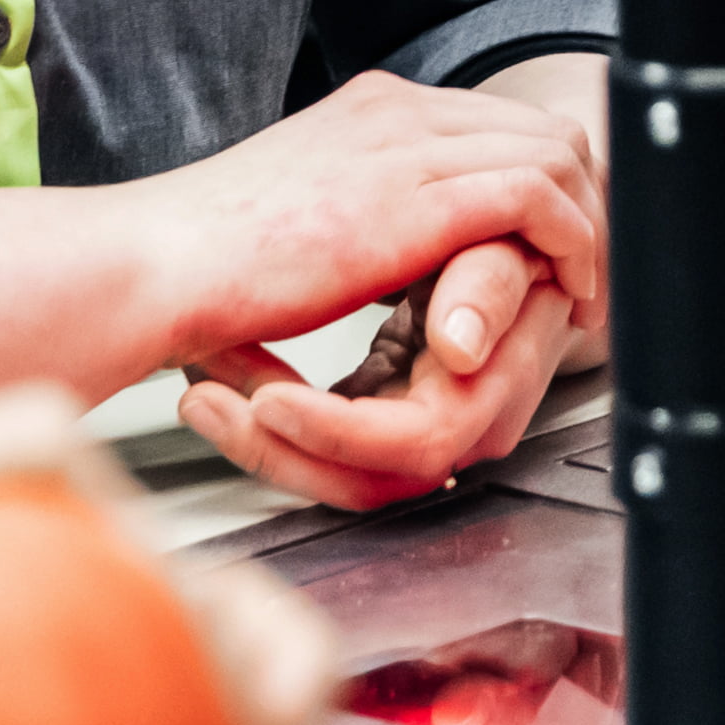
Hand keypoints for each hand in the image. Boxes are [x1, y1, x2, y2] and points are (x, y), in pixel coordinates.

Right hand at [118, 68, 607, 375]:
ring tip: (587, 291)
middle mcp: (393, 110)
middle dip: (584, 200)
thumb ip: (356, 216)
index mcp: (367, 110)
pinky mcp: (414, 198)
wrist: (158, 264)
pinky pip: (537, 194)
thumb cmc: (204, 264)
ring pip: (554, 152)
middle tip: (589, 274)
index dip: (545, 183)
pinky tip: (567, 288)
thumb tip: (384, 255)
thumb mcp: (300, 216)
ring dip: (589, 225)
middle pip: (541, 126)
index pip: (495, 120)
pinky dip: (571, 241)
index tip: (555, 248)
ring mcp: (404, 144)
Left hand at [180, 264, 582, 509]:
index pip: (414, 442)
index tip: (267, 400)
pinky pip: (324, 446)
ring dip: (258, 439)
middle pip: (365, 478)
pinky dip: (268, 418)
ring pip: (337, 473)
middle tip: (205, 400)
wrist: (524, 252)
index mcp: (487, 396)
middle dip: (277, 449)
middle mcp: (458, 432)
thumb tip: (460, 347)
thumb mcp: (501, 246)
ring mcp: (416, 429)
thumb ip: (488, 287)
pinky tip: (222, 382)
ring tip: (200, 391)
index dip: (339, 432)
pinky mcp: (383, 415)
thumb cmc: (514, 245)